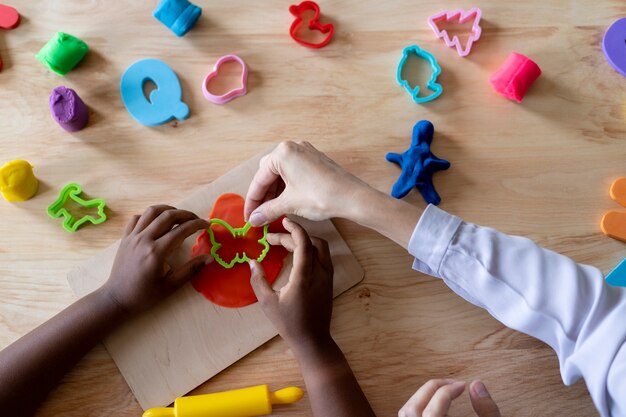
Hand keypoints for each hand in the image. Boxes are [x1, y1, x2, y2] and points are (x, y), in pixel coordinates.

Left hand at [103, 205, 210, 313]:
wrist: (117, 299)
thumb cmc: (145, 295)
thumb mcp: (172, 286)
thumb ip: (191, 269)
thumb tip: (210, 258)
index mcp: (157, 252)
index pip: (181, 230)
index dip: (197, 224)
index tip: (207, 224)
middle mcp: (144, 239)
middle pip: (168, 215)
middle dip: (186, 214)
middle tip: (196, 219)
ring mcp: (132, 236)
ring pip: (151, 212)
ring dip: (168, 210)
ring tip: (179, 216)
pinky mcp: (125, 238)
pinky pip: (136, 218)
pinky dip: (148, 216)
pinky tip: (156, 223)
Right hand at [245, 141, 371, 225]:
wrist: (353, 197)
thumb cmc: (321, 196)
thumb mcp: (290, 204)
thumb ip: (268, 210)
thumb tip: (254, 219)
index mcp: (283, 153)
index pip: (259, 179)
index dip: (253, 201)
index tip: (249, 217)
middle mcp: (293, 147)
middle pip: (269, 173)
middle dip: (264, 195)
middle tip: (260, 215)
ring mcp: (306, 152)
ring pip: (282, 173)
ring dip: (275, 192)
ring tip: (273, 211)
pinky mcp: (315, 160)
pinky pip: (294, 172)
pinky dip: (287, 187)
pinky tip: (286, 202)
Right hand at [249, 218, 333, 347]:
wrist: (313, 339)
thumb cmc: (289, 322)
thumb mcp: (268, 303)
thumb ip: (258, 280)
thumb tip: (252, 262)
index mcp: (305, 277)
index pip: (304, 243)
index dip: (294, 229)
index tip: (283, 220)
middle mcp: (320, 272)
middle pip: (310, 243)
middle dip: (292, 236)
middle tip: (272, 238)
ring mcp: (327, 276)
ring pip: (320, 247)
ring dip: (304, 240)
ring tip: (285, 242)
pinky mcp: (329, 280)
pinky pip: (322, 256)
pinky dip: (310, 249)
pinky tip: (296, 253)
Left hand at [398, 380, 500, 416]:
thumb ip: (488, 411)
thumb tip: (478, 385)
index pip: (434, 408)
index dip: (449, 390)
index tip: (464, 385)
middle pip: (413, 408)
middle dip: (433, 389)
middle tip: (453, 384)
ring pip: (406, 412)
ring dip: (422, 396)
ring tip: (443, 391)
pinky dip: (418, 407)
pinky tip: (434, 404)